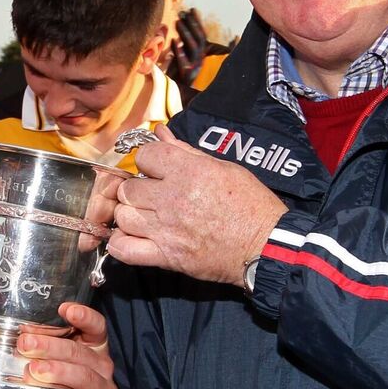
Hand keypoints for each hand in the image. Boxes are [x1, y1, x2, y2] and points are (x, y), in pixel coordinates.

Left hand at [16, 302, 114, 388]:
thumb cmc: (66, 373)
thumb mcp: (58, 353)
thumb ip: (42, 343)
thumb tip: (16, 334)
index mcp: (94, 346)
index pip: (96, 327)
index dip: (83, 317)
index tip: (65, 309)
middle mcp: (102, 366)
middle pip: (80, 353)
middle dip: (51, 346)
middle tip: (26, 344)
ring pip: (86, 378)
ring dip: (61, 373)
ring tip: (36, 370)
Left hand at [109, 126, 284, 283]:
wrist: (265, 245)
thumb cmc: (251, 205)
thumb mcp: (224, 168)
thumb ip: (186, 151)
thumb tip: (160, 132)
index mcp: (188, 171)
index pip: (144, 155)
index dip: (148, 162)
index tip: (156, 170)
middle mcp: (172, 198)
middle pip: (128, 189)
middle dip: (135, 190)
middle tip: (150, 196)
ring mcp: (166, 229)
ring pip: (122, 216)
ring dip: (129, 215)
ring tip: (145, 217)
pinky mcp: (166, 256)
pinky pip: (124, 249)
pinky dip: (121, 244)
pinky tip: (133, 238)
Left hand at [168, 9, 207, 84]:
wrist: (178, 95)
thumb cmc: (179, 75)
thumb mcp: (185, 59)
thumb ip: (186, 46)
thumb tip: (186, 29)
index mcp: (202, 55)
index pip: (202, 34)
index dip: (197, 21)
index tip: (191, 9)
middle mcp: (200, 60)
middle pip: (199, 38)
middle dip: (192, 24)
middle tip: (183, 12)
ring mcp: (194, 67)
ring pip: (192, 47)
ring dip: (185, 33)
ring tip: (178, 21)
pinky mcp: (186, 75)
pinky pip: (183, 60)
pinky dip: (178, 50)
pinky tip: (173, 40)